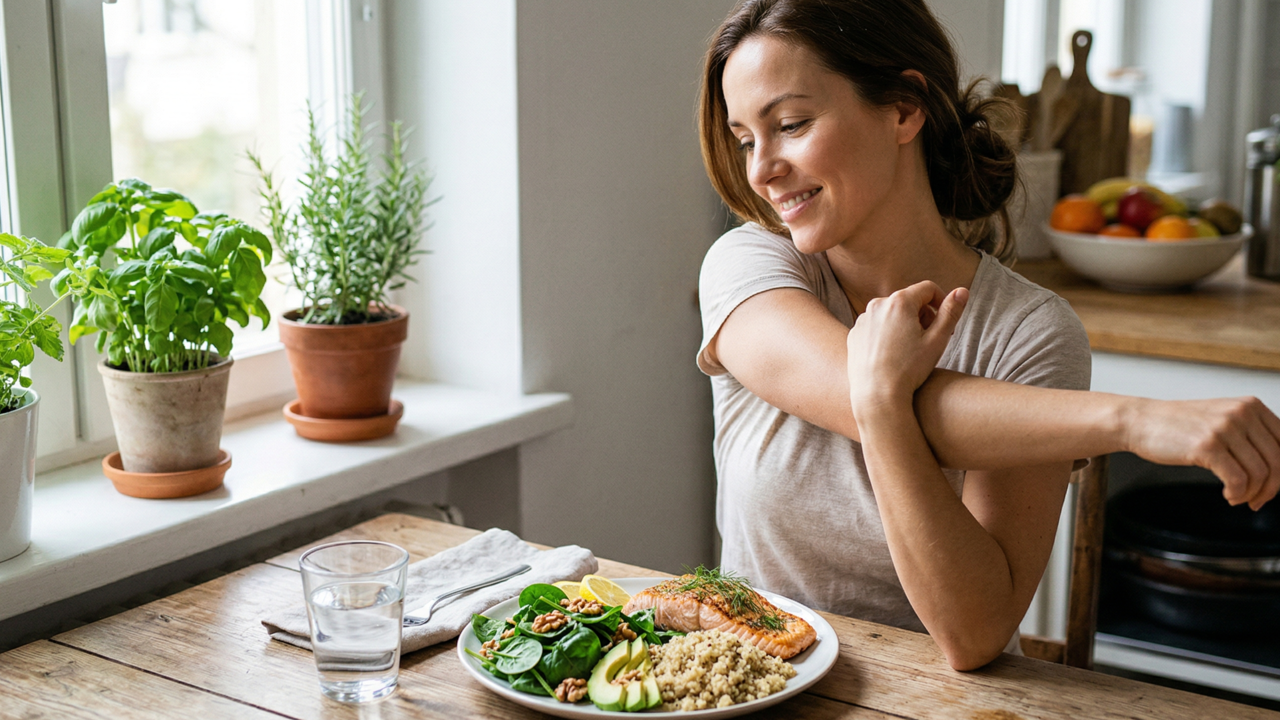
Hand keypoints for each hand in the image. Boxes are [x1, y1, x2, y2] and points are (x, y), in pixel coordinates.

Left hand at [847, 281, 967, 417]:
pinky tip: (891, 355)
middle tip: (929, 339)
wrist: (876, 395)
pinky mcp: (854, 334)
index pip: (928, 288)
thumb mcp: (938, 340)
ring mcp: (862, 319)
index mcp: (899, 302)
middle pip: (908, 301)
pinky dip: (886, 334)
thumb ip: (951, 312)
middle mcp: (877, 304)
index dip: (941, 302)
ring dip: (904, 324)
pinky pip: (875, 327)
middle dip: (922, 315)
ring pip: (891, 314)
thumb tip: (962, 290)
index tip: (944, 322)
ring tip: (909, 350)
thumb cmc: (909, 369)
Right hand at [1124, 396, 1279, 509]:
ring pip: (1260, 473)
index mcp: (1251, 405)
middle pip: (1277, 461)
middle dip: (1270, 488)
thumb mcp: (1222, 419)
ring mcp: (1224, 428)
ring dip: (1251, 494)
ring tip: (1237, 497)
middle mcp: (1241, 413)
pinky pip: (1237, 480)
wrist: (1141, 421)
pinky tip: (1227, 495)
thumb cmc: (1179, 425)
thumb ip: (1251, 435)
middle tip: (1257, 500)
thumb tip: (1277, 470)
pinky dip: (1236, 494)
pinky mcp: (1207, 446)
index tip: (1271, 486)